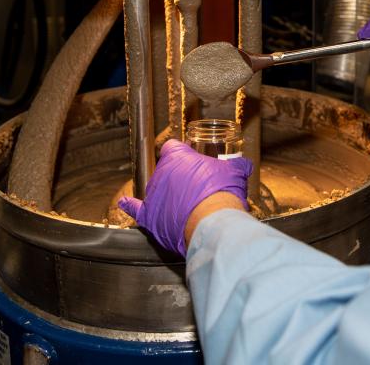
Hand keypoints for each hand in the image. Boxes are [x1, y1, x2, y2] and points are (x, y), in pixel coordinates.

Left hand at [119, 140, 252, 256]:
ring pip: (157, 189)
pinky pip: (135, 209)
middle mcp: (161, 173)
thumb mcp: (234, 171)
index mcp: (177, 156)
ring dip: (168, 194)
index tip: (192, 156)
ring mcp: (153, 195)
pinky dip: (129, 206)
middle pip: (167, 170)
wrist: (213, 222)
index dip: (183, 152)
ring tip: (185, 202)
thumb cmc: (222, 192)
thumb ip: (237, 165)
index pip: (174, 147)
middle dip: (180, 176)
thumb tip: (244, 165)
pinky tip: (124, 203)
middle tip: (197, 184)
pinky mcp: (150, 217)